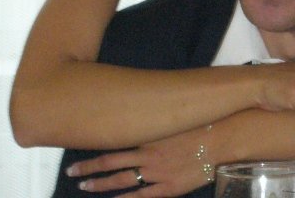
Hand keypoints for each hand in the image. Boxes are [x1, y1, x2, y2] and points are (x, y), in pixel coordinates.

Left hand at [66, 126, 212, 196]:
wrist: (223, 137)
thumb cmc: (203, 121)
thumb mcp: (176, 113)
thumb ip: (158, 115)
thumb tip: (144, 106)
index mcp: (149, 134)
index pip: (113, 143)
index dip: (94, 150)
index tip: (78, 152)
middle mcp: (148, 154)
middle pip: (111, 163)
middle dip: (89, 168)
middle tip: (71, 172)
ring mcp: (157, 173)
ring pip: (122, 181)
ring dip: (101, 184)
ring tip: (84, 186)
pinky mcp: (169, 188)